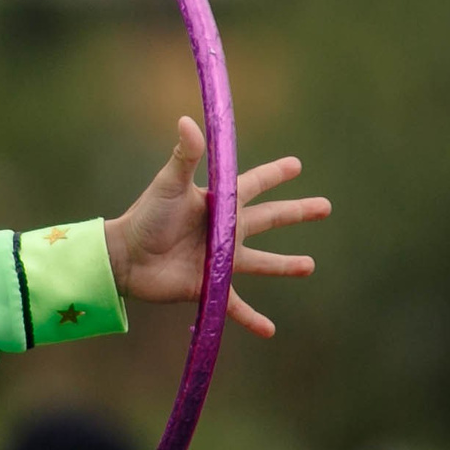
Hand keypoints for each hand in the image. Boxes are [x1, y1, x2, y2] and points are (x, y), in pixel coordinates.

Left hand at [106, 116, 330, 337]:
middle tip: (325, 206)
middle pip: (269, 219)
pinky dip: (251, 318)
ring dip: (284, 265)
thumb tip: (188, 120)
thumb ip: (184, 156)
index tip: (296, 165)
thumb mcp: (169, 184)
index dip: (274, 175)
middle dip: (296, 212)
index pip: (252, 185)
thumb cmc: (145, 216)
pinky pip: (235, 305)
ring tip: (310, 266)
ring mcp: (219, 260)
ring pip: (261, 263)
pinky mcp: (209, 286)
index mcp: (218, 204)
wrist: (124, 257)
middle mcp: (224, 231)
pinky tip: (270, 330)